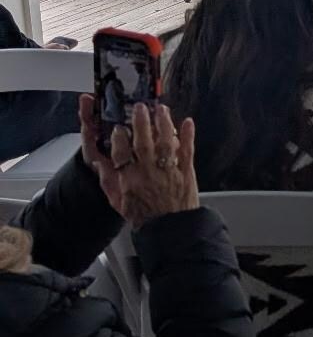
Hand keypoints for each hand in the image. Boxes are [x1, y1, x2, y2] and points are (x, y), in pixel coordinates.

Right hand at [78, 99, 197, 226]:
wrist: (169, 228)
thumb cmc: (143, 214)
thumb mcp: (117, 200)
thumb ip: (108, 179)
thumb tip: (100, 162)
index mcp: (129, 179)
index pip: (120, 153)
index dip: (118, 138)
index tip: (117, 127)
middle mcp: (148, 172)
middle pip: (143, 143)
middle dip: (141, 123)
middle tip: (140, 108)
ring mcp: (168, 171)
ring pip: (165, 143)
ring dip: (164, 124)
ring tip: (161, 109)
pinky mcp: (186, 172)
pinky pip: (187, 150)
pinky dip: (188, 135)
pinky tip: (188, 122)